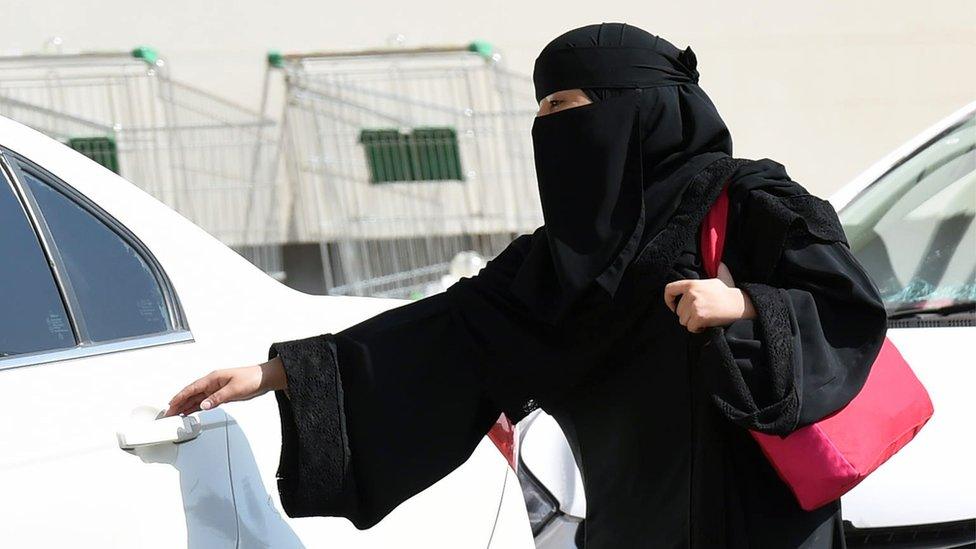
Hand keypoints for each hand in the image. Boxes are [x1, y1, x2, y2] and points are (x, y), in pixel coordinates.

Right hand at [164, 357, 286, 416]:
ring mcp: (216, 389)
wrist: (264, 379)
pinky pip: (205, 402)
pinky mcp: (221, 395)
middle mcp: (212, 384)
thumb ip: (217, 398)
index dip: (179, 397)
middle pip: (191, 394)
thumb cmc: (251, 378)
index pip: (191, 389)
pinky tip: (191, 412)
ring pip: (197, 399)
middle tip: (168, 413)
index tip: (170, 405)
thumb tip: (203, 405)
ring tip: (176, 415)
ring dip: (186, 406)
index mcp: (213, 379)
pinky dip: (196, 407)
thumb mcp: (234, 389)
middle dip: (179, 403)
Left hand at [664, 262, 755, 332]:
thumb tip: (721, 263)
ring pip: (683, 320)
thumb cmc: (730, 293)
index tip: (673, 306)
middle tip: (701, 313)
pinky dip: (697, 329)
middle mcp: (691, 294)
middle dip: (688, 315)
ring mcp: (694, 306)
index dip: (668, 300)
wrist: (740, 304)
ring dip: (692, 322)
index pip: (669, 289)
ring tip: (705, 317)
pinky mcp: (699, 317)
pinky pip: (690, 328)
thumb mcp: (722, 277)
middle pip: (678, 311)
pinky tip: (706, 324)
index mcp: (691, 284)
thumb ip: (718, 269)